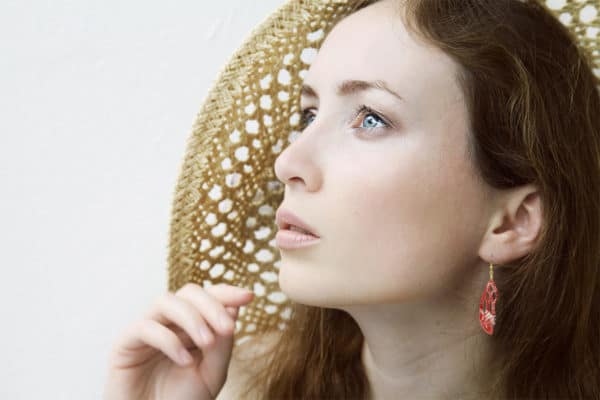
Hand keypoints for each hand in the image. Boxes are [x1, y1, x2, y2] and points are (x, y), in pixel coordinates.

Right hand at [104, 283, 253, 399]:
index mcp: (190, 325)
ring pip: (165, 301)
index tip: (249, 296)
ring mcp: (145, 330)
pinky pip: (144, 327)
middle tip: (228, 328)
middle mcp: (167, 322)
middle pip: (189, 292)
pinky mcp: (124, 344)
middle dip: (212, 305)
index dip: (227, 292)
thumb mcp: (212, 374)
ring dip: (192, 318)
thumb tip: (234, 308)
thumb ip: (222, 344)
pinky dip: (168, 340)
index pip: (207, 296)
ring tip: (207, 343)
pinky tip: (184, 361)